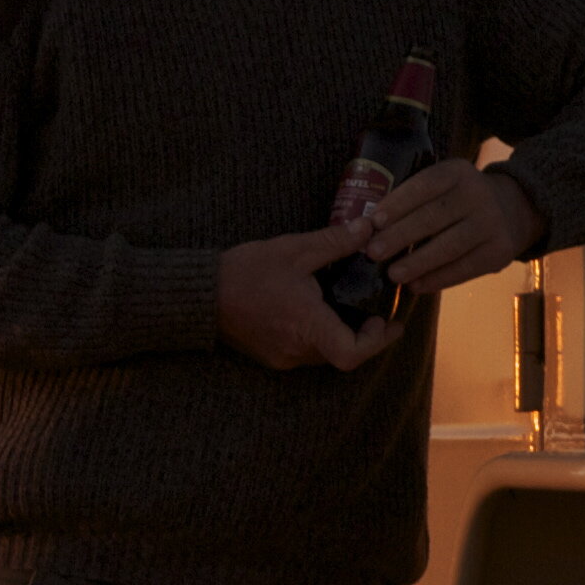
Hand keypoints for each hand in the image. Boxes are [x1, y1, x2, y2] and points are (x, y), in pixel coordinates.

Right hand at [218, 221, 403, 373]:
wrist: (197, 294)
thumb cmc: (244, 272)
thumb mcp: (294, 250)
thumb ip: (335, 242)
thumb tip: (369, 228)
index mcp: (306, 326)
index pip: (352, 355)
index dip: (378, 342)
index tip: (387, 321)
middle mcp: (295, 350)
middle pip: (344, 355)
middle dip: (366, 335)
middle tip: (379, 309)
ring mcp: (281, 356)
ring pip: (326, 354)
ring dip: (342, 334)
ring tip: (353, 304)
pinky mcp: (271, 355)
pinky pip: (306, 352)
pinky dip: (321, 335)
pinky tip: (322, 309)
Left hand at [363, 161, 542, 298]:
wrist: (514, 208)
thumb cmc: (459, 199)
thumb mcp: (443, 185)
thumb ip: (412, 200)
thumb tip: (367, 228)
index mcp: (458, 173)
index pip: (425, 186)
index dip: (398, 203)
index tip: (373, 222)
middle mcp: (478, 194)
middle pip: (434, 217)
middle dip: (400, 236)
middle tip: (373, 253)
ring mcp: (492, 224)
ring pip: (450, 246)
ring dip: (418, 263)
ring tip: (393, 275)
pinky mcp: (500, 251)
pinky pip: (465, 268)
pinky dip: (438, 279)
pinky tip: (417, 286)